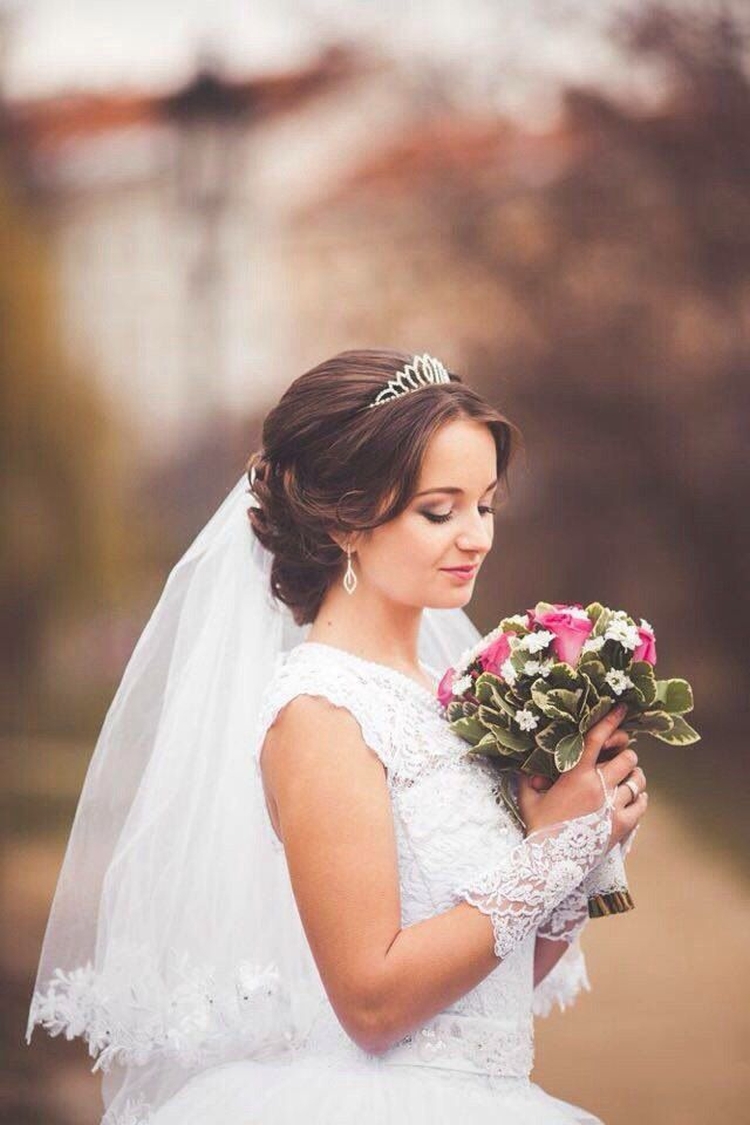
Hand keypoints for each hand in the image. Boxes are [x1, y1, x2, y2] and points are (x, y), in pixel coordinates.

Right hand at [516, 703, 648, 849]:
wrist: (549, 862)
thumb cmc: (538, 827)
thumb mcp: (528, 797)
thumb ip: (528, 777)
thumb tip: (527, 765)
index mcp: (576, 774)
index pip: (597, 739)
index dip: (611, 720)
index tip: (621, 708)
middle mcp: (598, 787)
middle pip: (627, 758)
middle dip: (626, 754)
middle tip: (621, 757)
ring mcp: (613, 806)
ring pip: (638, 780)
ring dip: (635, 776)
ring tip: (629, 778)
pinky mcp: (623, 825)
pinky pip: (642, 803)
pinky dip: (640, 797)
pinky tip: (633, 798)